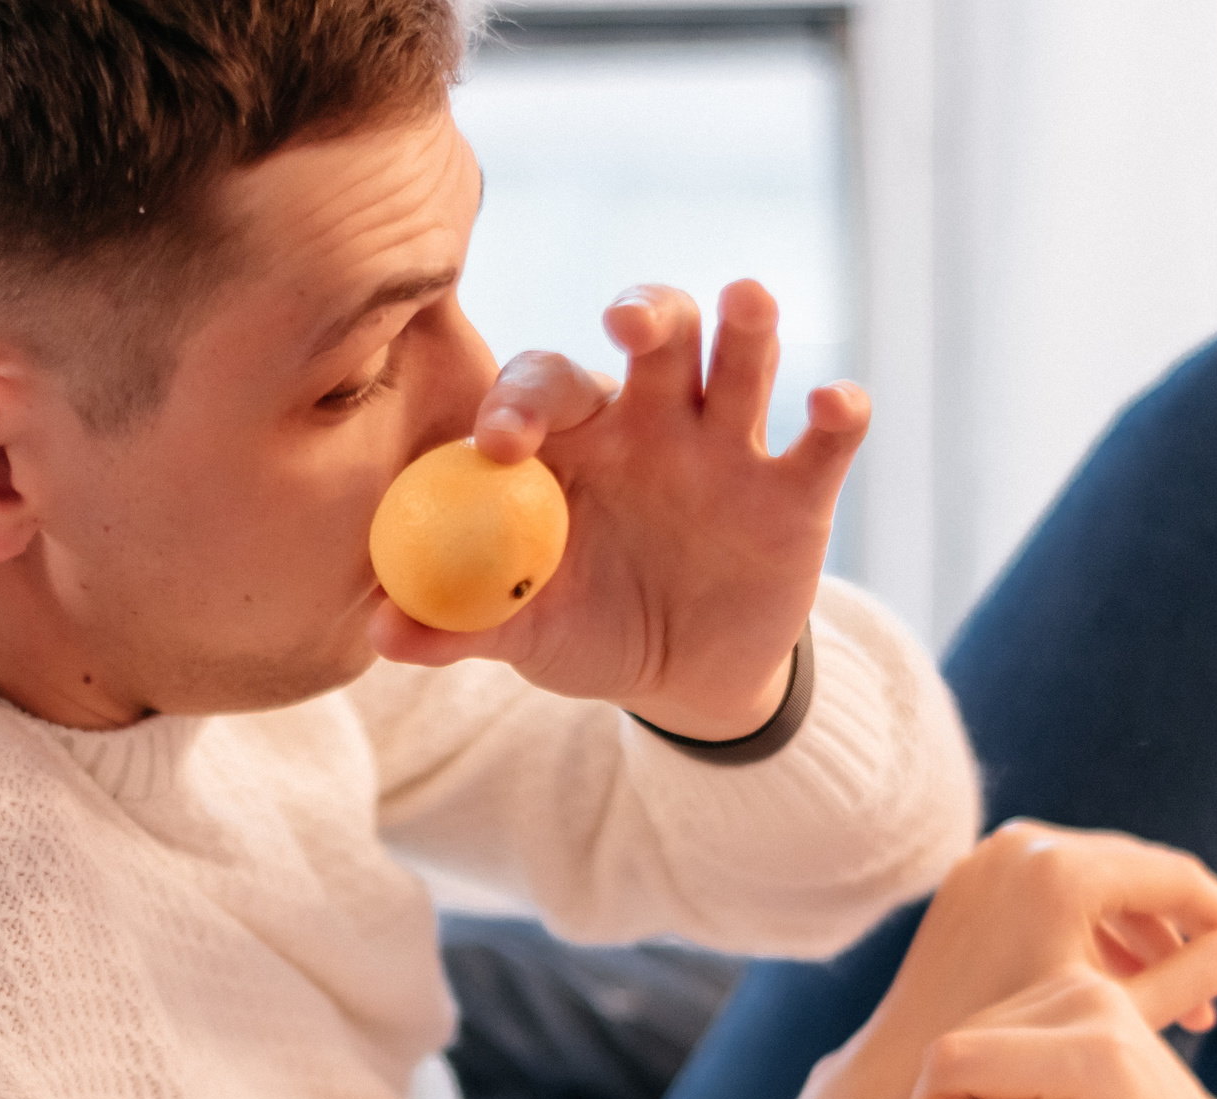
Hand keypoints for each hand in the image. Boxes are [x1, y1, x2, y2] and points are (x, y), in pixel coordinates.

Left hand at [368, 279, 868, 739]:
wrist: (681, 678)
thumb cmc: (585, 626)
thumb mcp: (521, 629)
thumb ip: (455, 623)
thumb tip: (378, 633)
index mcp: (574, 438)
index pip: (544, 384)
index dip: (524, 400)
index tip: (503, 442)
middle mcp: (654, 417)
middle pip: (655, 332)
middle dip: (646, 311)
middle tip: (625, 323)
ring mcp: (729, 446)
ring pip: (741, 359)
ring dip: (746, 327)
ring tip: (747, 301)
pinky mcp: (797, 490)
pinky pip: (825, 441)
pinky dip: (838, 414)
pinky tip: (834, 404)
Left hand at [873, 821, 1216, 1043]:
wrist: (908, 1070)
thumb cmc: (1015, 1054)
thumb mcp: (1116, 1012)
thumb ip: (1194, 977)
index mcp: (1059, 869)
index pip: (1172, 877)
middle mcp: (1023, 842)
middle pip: (1136, 873)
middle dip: (1184, 929)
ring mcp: (993, 853)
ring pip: (1098, 883)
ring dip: (1143, 934)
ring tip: (1187, 1000)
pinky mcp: (976, 872)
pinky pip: (1057, 890)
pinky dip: (1095, 929)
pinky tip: (1129, 982)